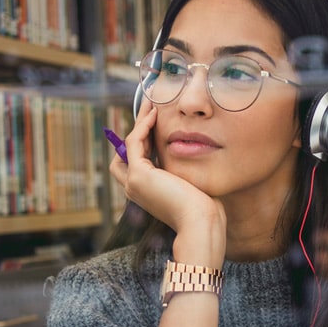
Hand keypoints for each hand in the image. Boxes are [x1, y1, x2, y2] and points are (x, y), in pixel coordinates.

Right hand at [110, 105, 224, 265]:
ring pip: (128, 145)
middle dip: (136, 131)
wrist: (200, 222)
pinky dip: (142, 126)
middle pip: (124, 154)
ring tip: (152, 104)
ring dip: (139, 123)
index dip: (144, 142)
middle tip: (150, 109)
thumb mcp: (190, 186)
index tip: (157, 122)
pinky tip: (154, 114)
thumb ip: (184, 172)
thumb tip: (193, 153)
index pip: (136, 164)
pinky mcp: (139, 175)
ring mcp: (133, 184)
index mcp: (146, 194)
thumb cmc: (203, 209)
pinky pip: (134, 142)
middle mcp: (135, 190)